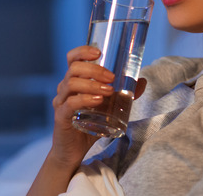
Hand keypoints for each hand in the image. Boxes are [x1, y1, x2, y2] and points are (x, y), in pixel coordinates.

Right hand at [28, 47, 148, 195]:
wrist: (74, 151)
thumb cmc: (89, 126)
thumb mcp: (109, 107)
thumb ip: (122, 95)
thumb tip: (142, 80)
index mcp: (73, 82)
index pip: (72, 59)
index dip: (82, 51)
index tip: (99, 52)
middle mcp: (64, 89)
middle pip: (73, 69)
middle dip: (94, 69)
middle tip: (111, 77)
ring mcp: (60, 102)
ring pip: (71, 83)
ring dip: (92, 84)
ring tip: (108, 90)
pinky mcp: (61, 117)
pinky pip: (70, 103)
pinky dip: (85, 99)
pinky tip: (98, 101)